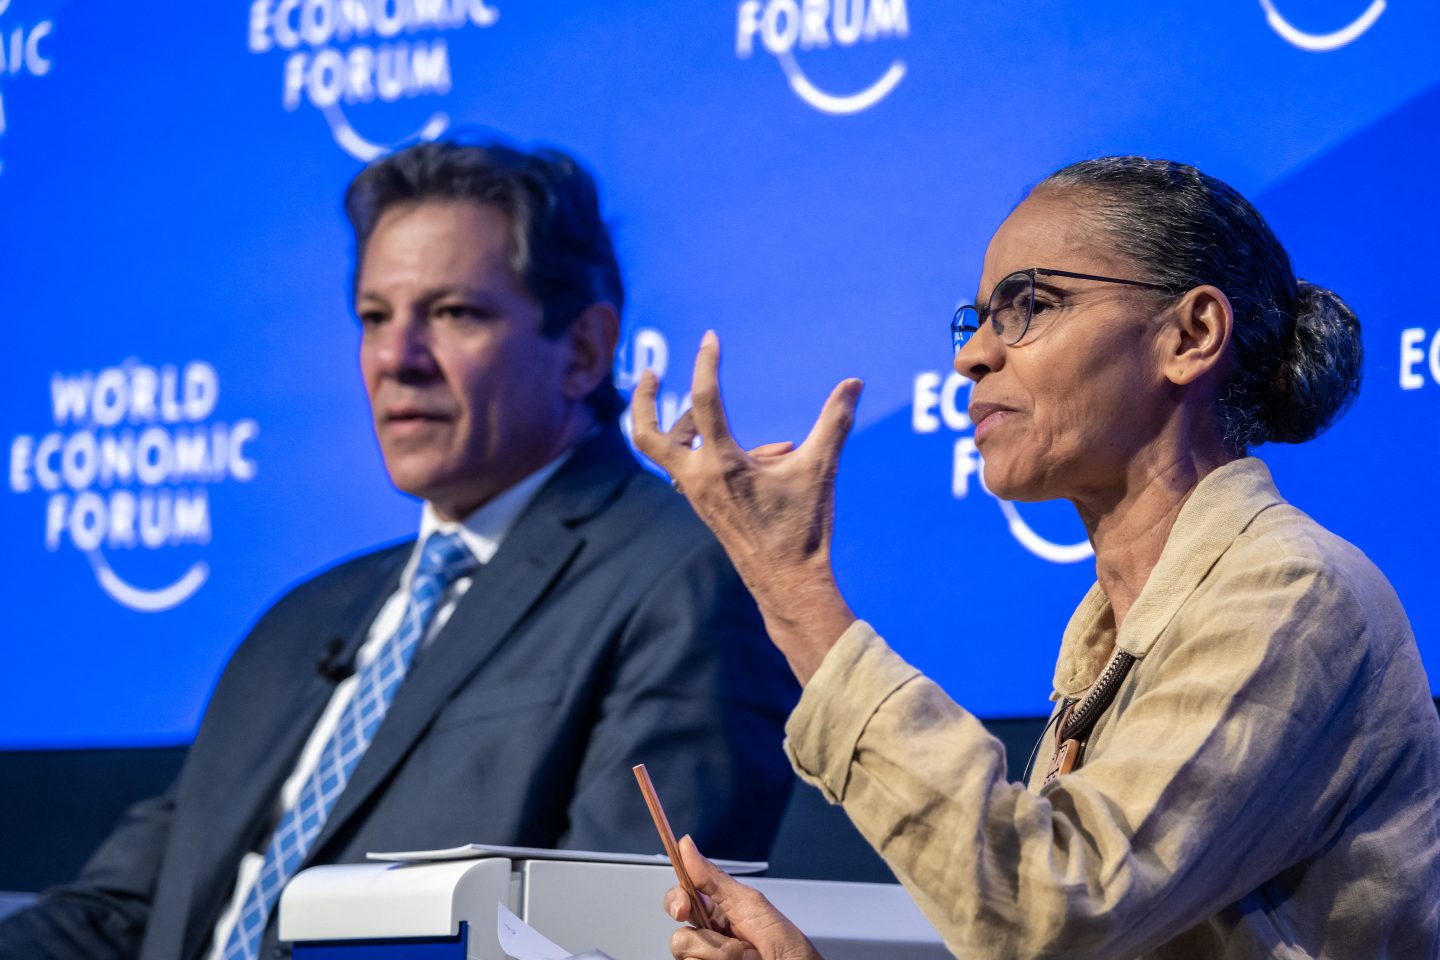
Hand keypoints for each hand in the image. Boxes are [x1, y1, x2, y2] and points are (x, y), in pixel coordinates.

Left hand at [631, 331, 862, 682]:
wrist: (787, 583)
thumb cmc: (803, 529)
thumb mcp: (820, 470)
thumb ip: (835, 422)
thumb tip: (854, 382)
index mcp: (723, 466)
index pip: (704, 401)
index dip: (706, 364)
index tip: (710, 338)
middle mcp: (698, 480)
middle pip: (645, 435)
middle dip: (643, 401)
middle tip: (651, 373)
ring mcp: (695, 495)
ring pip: (671, 451)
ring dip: (694, 426)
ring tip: (752, 431)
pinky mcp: (702, 505)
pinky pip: (691, 468)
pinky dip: (713, 450)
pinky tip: (767, 457)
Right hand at [665, 836, 822, 959]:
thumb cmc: (786, 945)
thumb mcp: (751, 905)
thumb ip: (716, 879)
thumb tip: (688, 846)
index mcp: (722, 907)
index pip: (687, 892)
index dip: (677, 895)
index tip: (682, 905)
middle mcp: (711, 930)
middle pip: (677, 917)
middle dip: (684, 917)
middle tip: (700, 924)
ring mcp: (708, 953)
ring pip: (682, 944)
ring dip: (712, 950)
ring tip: (739, 953)